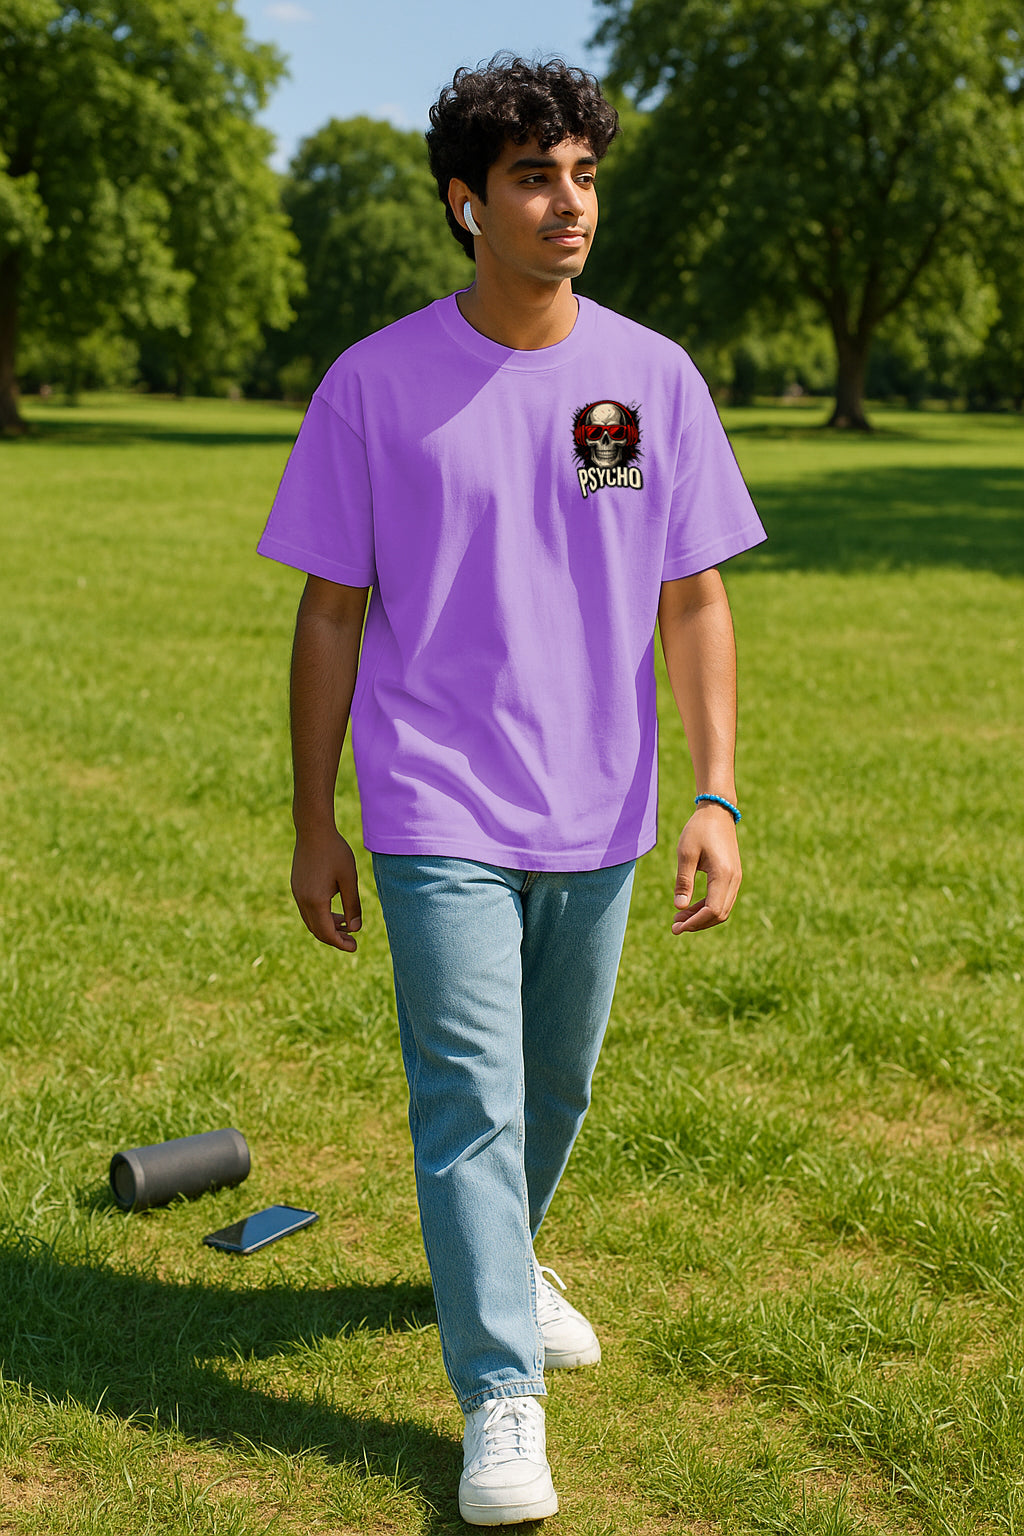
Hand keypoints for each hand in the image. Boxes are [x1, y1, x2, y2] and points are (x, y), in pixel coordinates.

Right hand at [290, 827, 362, 951]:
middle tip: (352, 940)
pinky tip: (335, 911)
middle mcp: (302, 900)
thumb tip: (356, 928)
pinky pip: (308, 909)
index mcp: (315, 900)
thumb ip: (352, 905)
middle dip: (334, 938)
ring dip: (328, 926)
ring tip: (347, 925)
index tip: (355, 947)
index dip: (340, 943)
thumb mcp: (349, 879)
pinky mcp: (296, 886)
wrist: (313, 829)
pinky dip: (321, 915)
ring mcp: (297, 893)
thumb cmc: (335, 852)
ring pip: (311, 920)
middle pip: (317, 930)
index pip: (326, 932)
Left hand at [671, 804, 741, 933]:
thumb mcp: (686, 854)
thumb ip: (683, 881)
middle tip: (675, 927)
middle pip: (719, 914)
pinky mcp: (732, 877)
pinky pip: (721, 900)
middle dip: (697, 924)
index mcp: (723, 874)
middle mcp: (734, 880)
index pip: (712, 910)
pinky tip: (689, 909)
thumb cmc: (699, 830)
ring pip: (721, 909)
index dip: (695, 922)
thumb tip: (679, 907)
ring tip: (678, 920)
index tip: (677, 926)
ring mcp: (735, 879)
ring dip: (701, 918)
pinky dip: (706, 908)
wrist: (717, 812)